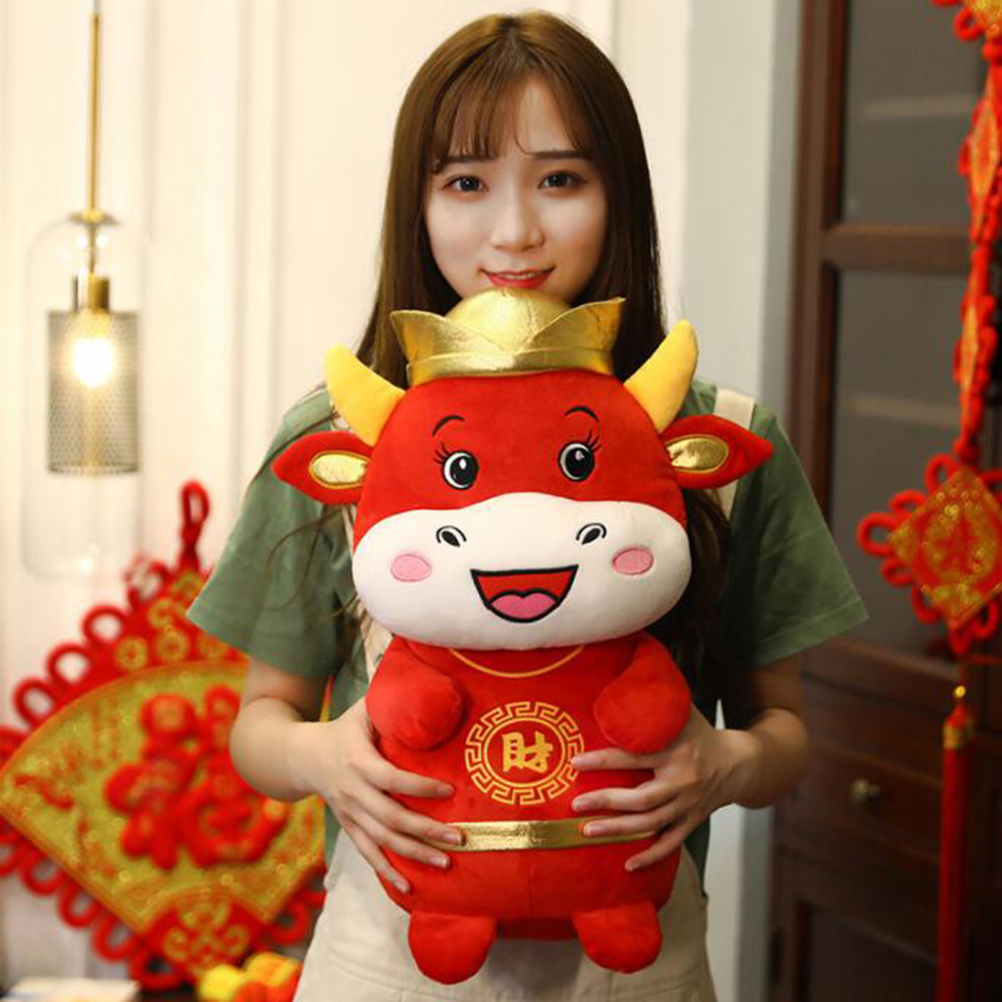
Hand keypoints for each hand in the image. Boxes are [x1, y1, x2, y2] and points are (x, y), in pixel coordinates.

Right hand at [287, 699, 462, 892]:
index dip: (419, 787)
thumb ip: (392, 702)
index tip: (449, 790)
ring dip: (414, 855)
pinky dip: (386, 871)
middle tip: (460, 838)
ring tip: (446, 864)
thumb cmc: (345, 727)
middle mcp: (351, 791)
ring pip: (382, 840)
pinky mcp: (347, 827)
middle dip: (426, 830)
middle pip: (390, 817)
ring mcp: (348, 813)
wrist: (301, 755)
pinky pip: (367, 853)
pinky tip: (409, 887)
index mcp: (357, 760)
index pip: (391, 778)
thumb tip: (428, 686)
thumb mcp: (364, 709)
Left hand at [570, 707, 761, 870]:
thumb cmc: (703, 733)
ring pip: (651, 824)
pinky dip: (651, 856)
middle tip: (576, 805)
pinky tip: (628, 865)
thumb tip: (626, 672)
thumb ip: (655, 700)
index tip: (576, 761)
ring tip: (588, 832)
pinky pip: (671, 843)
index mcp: (676, 752)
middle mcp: (682, 782)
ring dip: (618, 831)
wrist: (744, 762)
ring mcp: (688, 805)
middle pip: (641, 799)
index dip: (603, 760)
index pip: (634, 757)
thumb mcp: (682, 712)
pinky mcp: (693, 821)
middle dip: (606, 802)